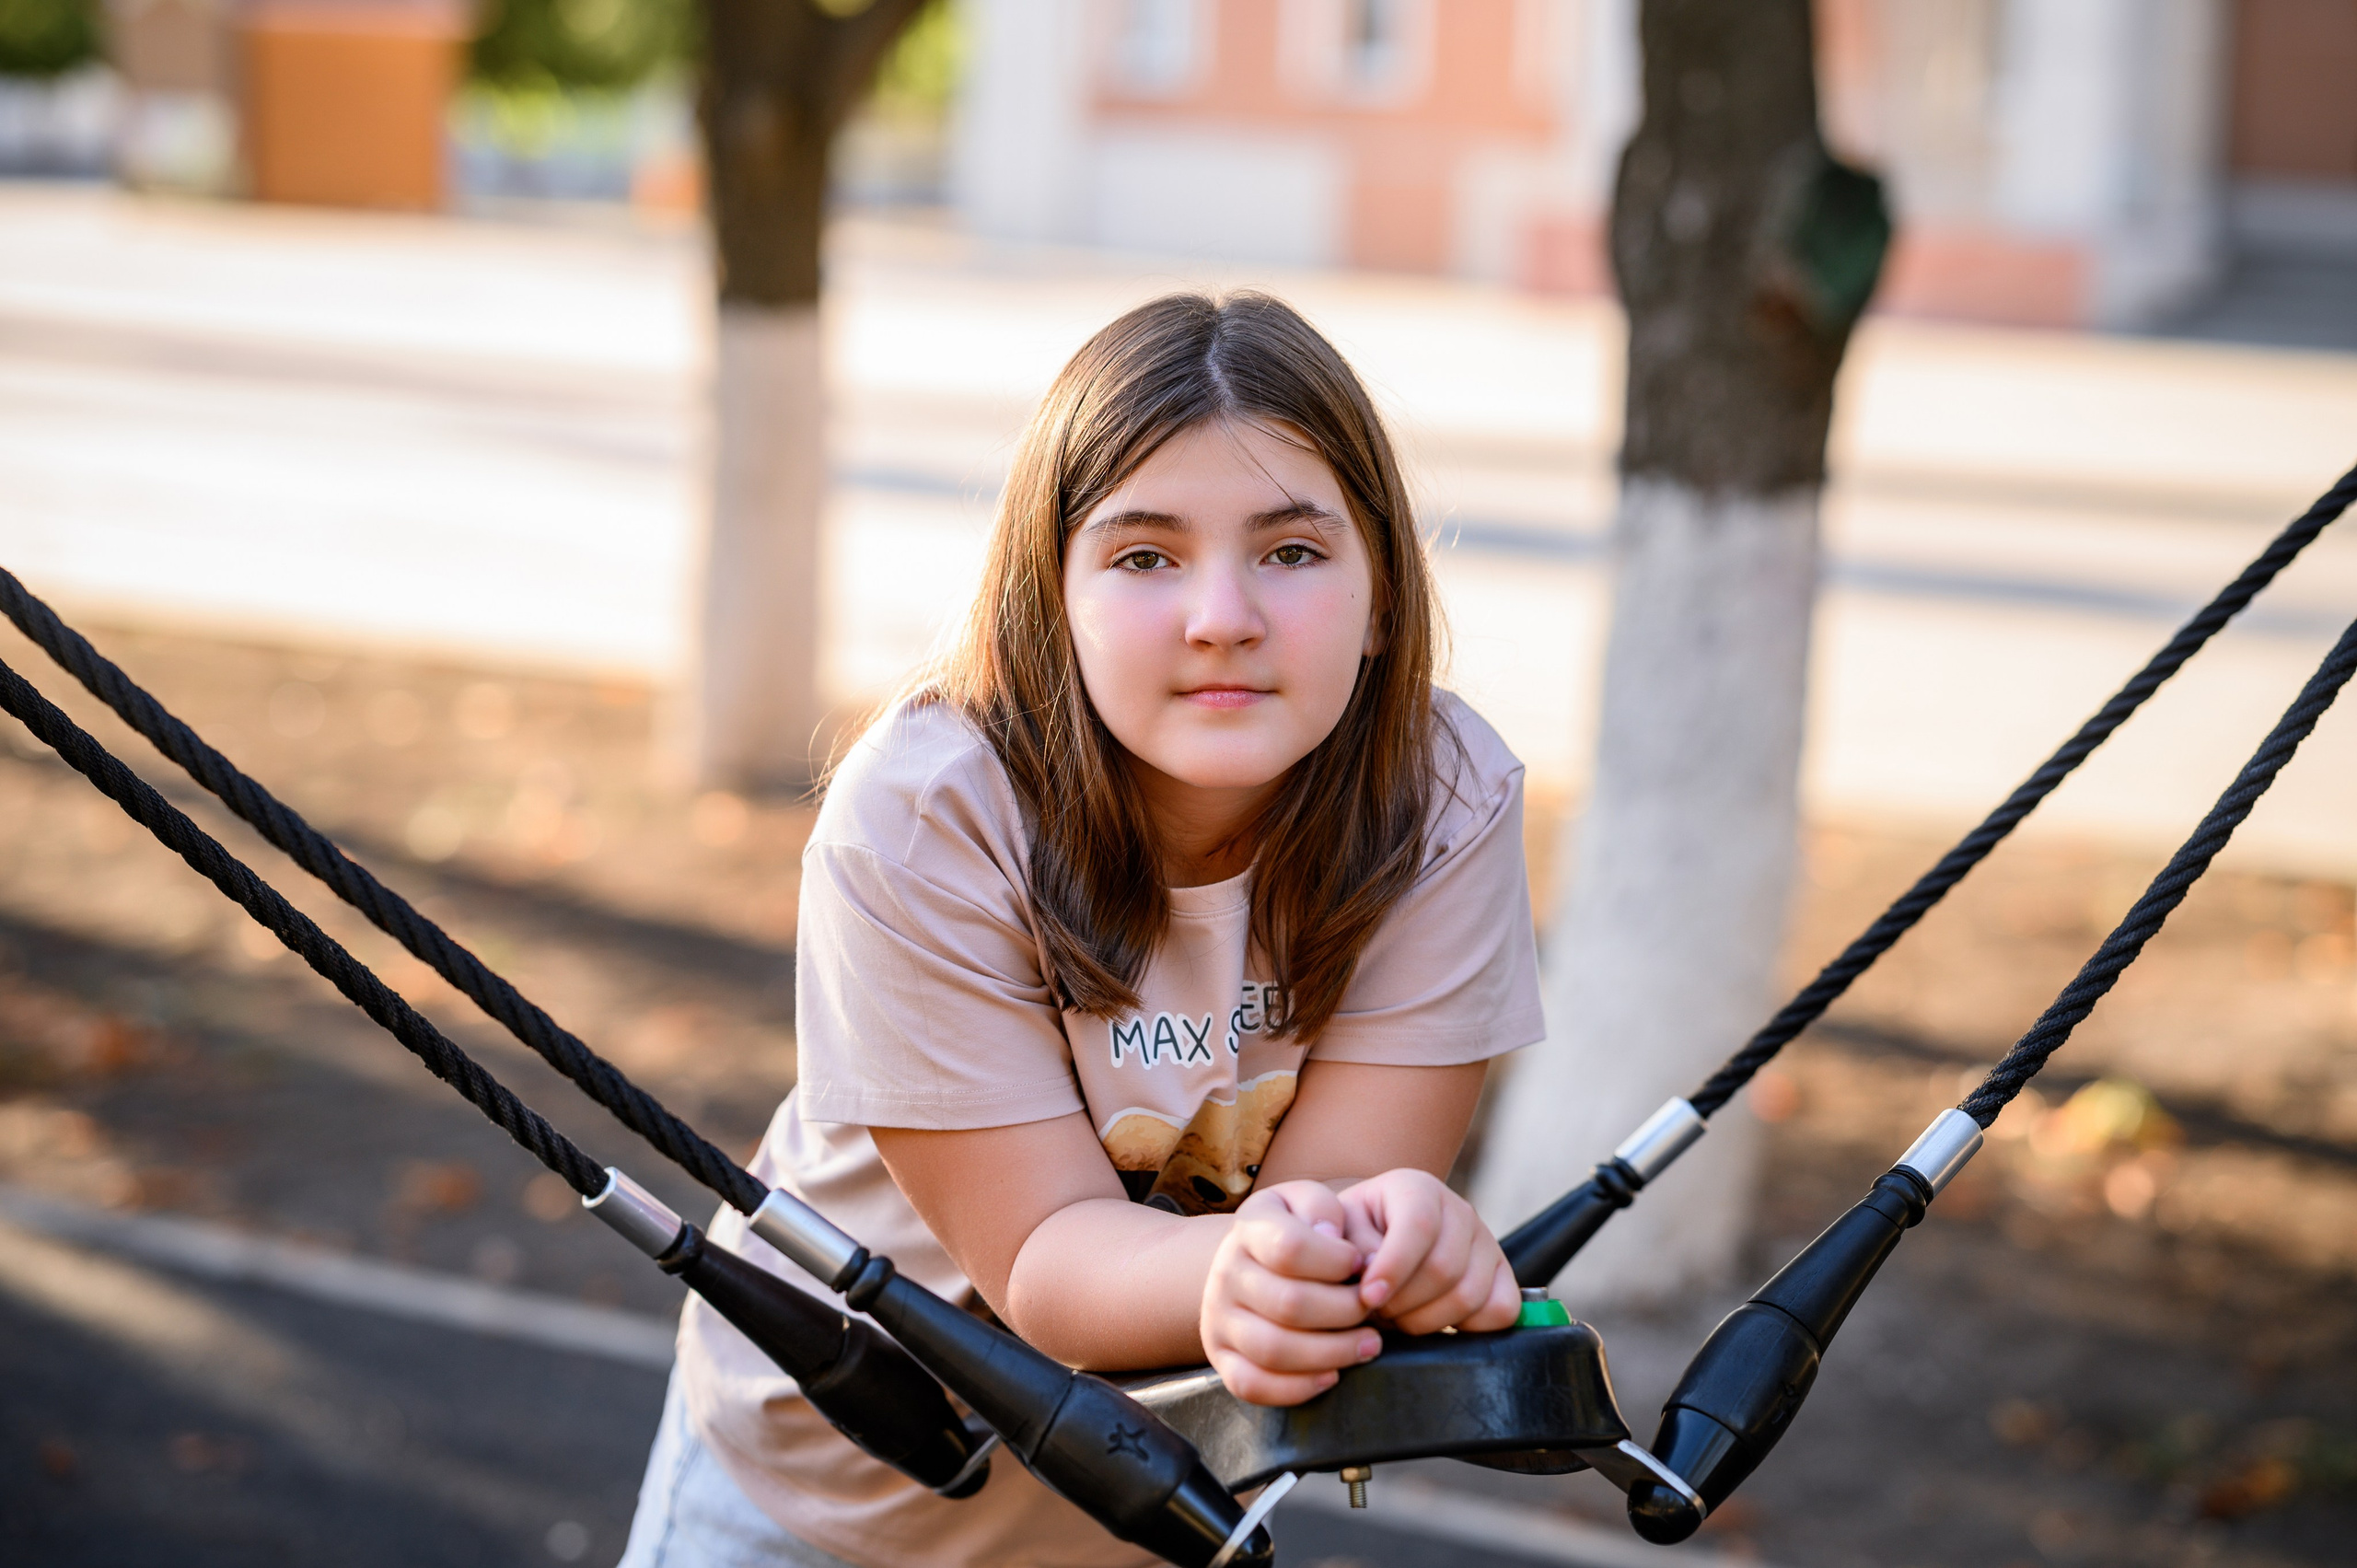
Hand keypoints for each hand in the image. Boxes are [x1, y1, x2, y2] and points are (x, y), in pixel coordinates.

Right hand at [1200, 1180, 1381, 1405]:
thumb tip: (1330, 1237)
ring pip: (1273, 1349)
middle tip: (1373, 1310)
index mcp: (1249, 1228)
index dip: (1336, 1261)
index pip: (1289, 1248)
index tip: (1362, 1263)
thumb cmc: (1295, 1231)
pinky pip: (1252, 1385)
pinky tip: (1332, 1376)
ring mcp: (1219, 1319)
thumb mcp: (1305, 1201)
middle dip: (1346, 1311)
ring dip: (1332, 1353)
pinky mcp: (1221, 1358)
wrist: (1247, 1261)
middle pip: (1289, 1303)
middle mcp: (1226, 1273)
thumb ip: (1321, 1208)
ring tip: (1369, 1345)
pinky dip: (1297, 1388)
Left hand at [1335, 1169, 1520, 1336]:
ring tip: (1398, 1317)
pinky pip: (1501, 1310)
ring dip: (1426, 1320)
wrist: (1378, 1238)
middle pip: (1444, 1268)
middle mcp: (1459, 1210)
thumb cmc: (1353, 1235)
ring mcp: (1486, 1242)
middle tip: (1377, 1311)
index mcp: (1417, 1188)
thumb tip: (1372, 1276)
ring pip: (1469, 1295)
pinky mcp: (1503, 1275)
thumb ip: (1349, 1245)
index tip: (1368, 1298)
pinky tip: (1434, 1321)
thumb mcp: (1340, 1229)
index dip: (1394, 1268)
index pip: (1419, 1226)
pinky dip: (1468, 1328)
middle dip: (1404, 1303)